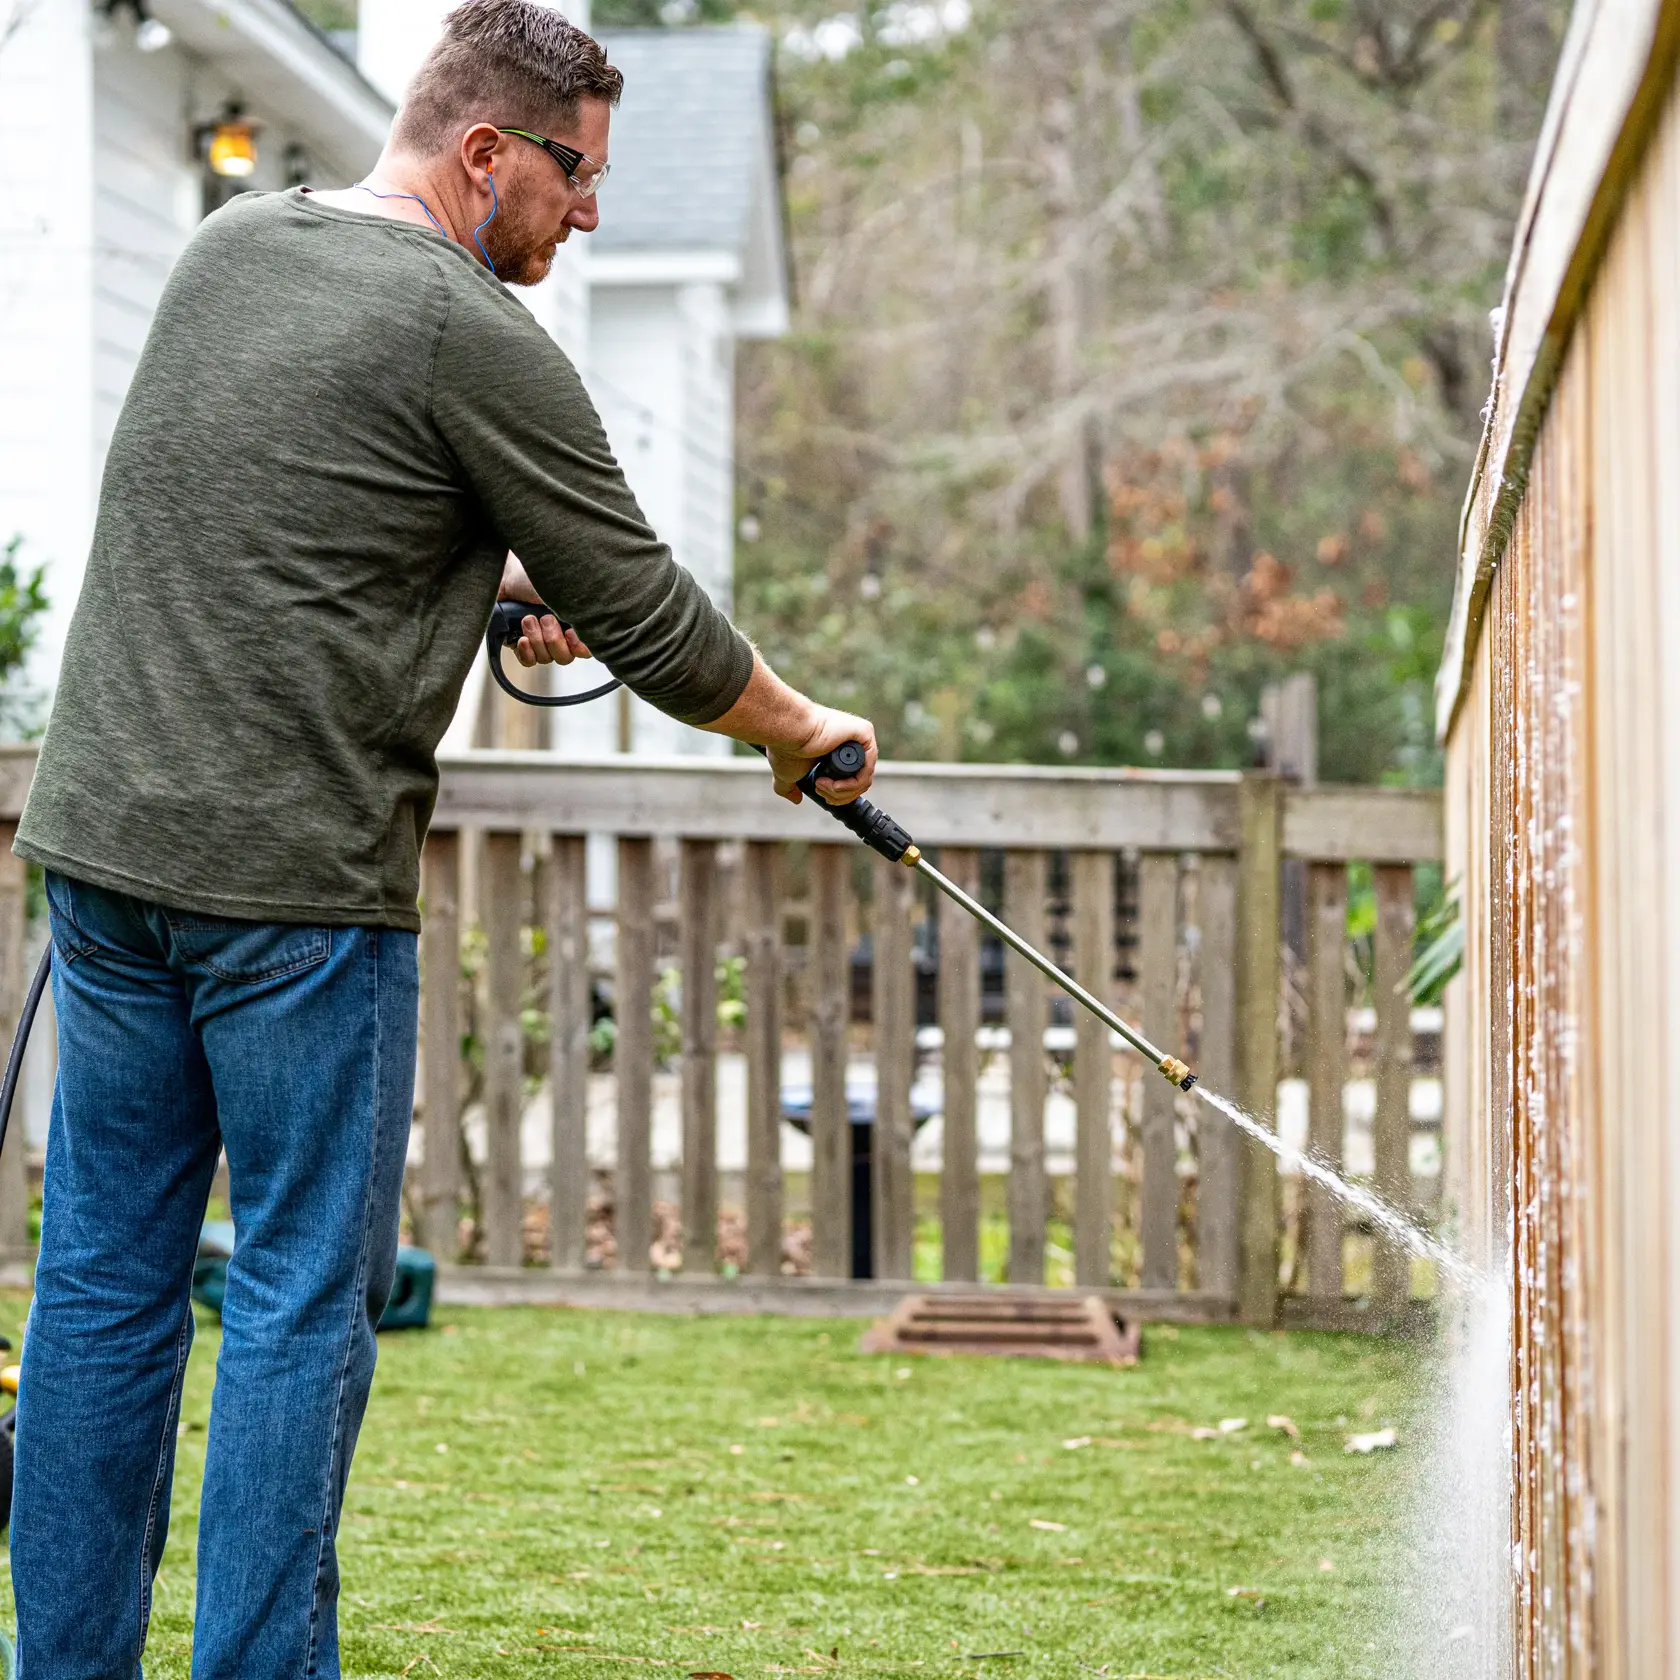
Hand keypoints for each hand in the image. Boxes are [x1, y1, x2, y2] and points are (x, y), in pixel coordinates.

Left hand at [498, 553, 591, 667]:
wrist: (509, 575)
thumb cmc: (538, 578)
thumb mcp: (566, 592)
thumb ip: (581, 613)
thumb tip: (585, 632)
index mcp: (576, 622)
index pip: (586, 649)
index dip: (579, 647)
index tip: (569, 632)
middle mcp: (560, 634)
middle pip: (564, 658)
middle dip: (553, 639)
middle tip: (545, 618)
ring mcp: (541, 641)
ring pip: (546, 659)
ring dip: (537, 639)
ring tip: (528, 618)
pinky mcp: (521, 643)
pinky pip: (529, 662)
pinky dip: (527, 652)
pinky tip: (522, 638)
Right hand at [766, 707, 877, 805]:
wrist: (788, 731)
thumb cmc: (786, 745)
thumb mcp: (786, 774)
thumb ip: (790, 787)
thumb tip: (796, 799)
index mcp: (837, 751)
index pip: (850, 780)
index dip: (838, 794)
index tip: (821, 794)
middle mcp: (850, 743)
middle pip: (859, 783)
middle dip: (839, 796)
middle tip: (820, 790)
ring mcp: (859, 738)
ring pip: (863, 780)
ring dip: (841, 792)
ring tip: (821, 785)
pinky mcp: (865, 732)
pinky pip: (867, 770)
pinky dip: (852, 784)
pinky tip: (834, 784)